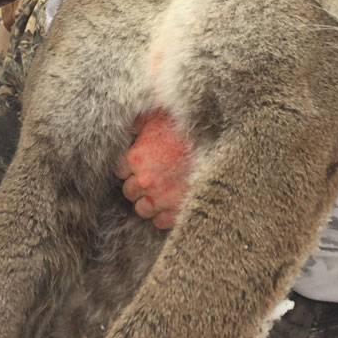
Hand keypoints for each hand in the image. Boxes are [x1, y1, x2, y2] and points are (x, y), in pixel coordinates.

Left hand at [116, 110, 192, 229]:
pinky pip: (160, 221)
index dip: (130, 166)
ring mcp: (161, 198)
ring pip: (142, 209)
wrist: (217, 141)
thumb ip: (138, 122)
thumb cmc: (188, 127)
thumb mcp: (158, 115)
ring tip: (160, 190)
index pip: (119, 170)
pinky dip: (163, 214)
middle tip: (151, 175)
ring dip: (148, 201)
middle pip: (129, 191)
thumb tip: (130, 126)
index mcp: (137, 158)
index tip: (140, 163)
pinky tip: (170, 202)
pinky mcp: (177, 211)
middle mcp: (145, 181)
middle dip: (138, 184)